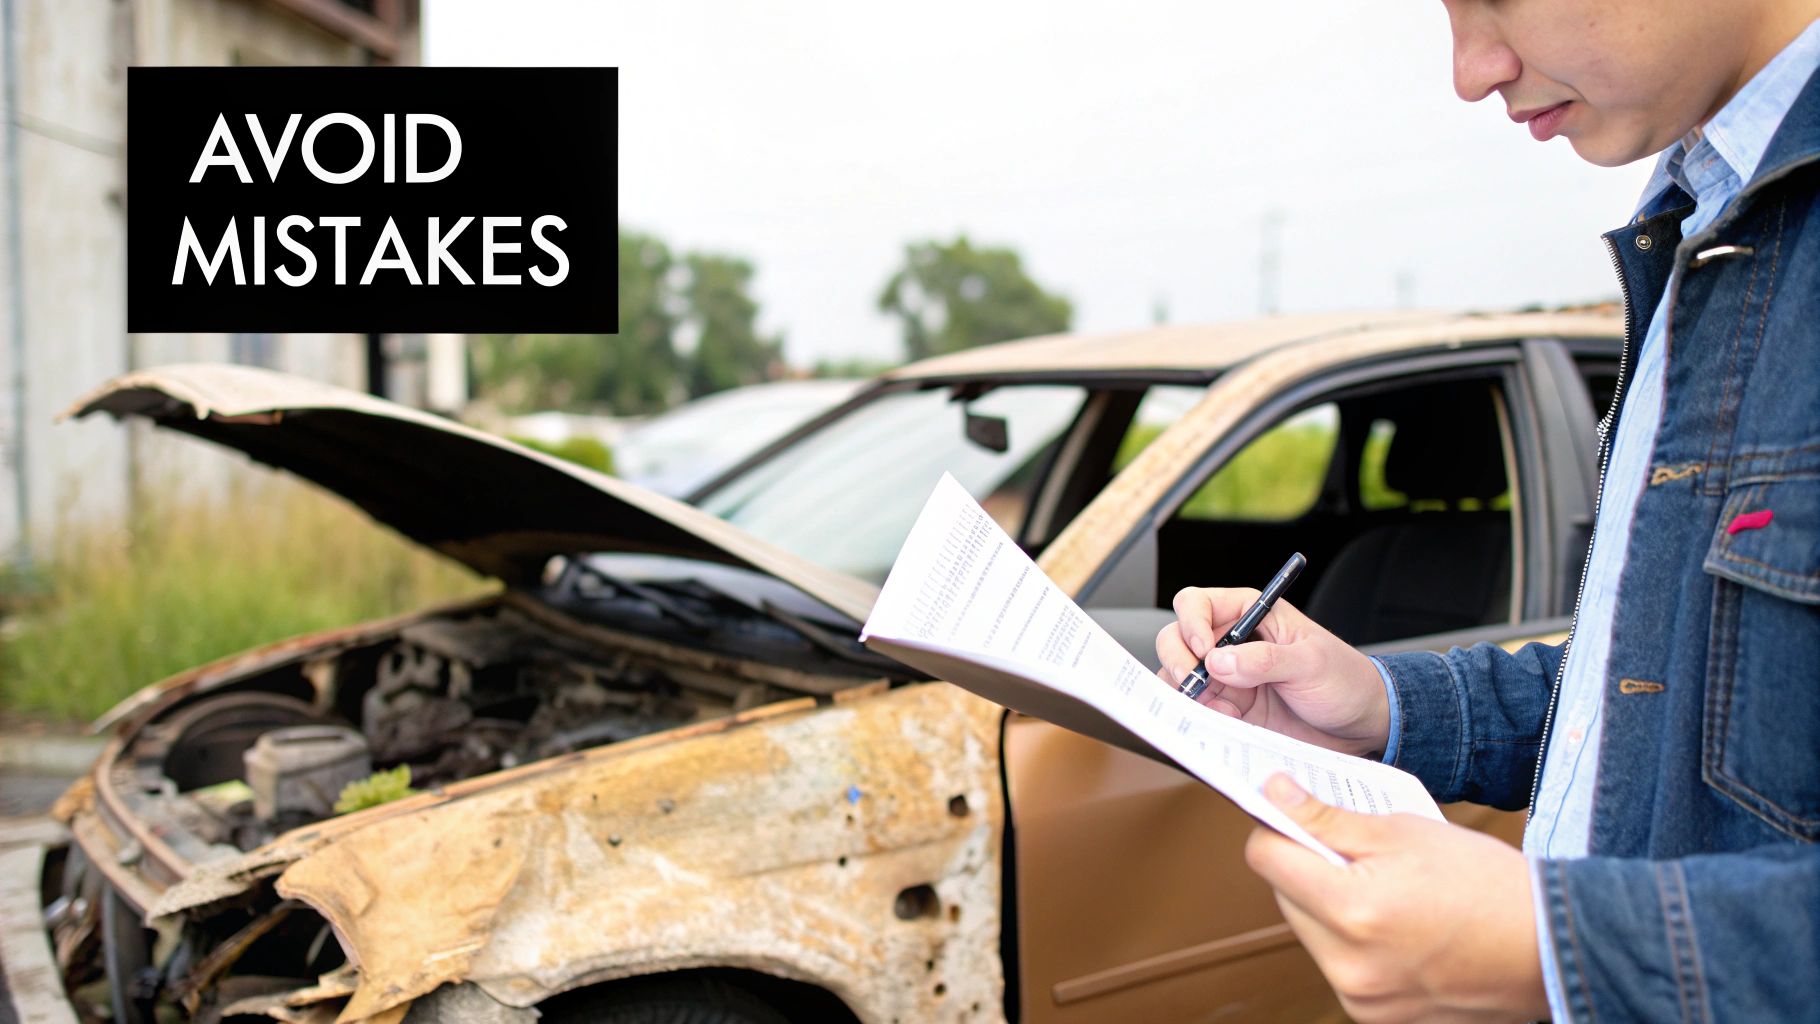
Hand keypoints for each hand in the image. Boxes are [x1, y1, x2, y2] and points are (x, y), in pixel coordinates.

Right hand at [1156, 586, 1388, 756]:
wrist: (1360, 726)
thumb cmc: (1344, 680)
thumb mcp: (1311, 664)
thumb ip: (1265, 660)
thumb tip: (1218, 660)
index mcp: (1250, 614)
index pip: (1198, 603)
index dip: (1191, 622)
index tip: (1203, 649)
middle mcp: (1230, 643)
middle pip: (1177, 638)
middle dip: (1178, 659)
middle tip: (1195, 682)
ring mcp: (1226, 677)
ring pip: (1179, 676)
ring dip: (1186, 692)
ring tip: (1217, 709)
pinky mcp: (1229, 709)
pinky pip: (1197, 709)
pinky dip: (1200, 717)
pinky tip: (1226, 722)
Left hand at [1247, 774, 1547, 1022]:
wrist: (1551, 948)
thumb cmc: (1486, 884)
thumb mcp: (1403, 831)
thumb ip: (1327, 818)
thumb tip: (1275, 794)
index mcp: (1352, 911)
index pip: (1266, 859)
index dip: (1278, 828)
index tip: (1297, 813)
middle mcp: (1349, 966)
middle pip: (1285, 898)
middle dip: (1307, 869)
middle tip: (1355, 852)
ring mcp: (1363, 999)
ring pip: (1310, 934)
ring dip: (1328, 907)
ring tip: (1383, 891)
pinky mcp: (1378, 1018)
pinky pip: (1340, 966)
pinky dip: (1353, 942)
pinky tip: (1395, 925)